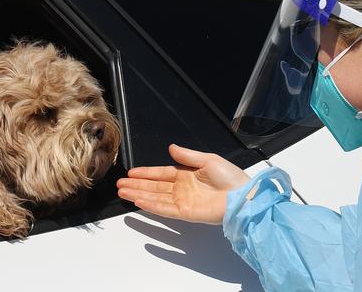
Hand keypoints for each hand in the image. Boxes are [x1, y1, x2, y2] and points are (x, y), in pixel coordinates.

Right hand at [116, 144, 250, 224]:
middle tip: (119, 185)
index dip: (146, 173)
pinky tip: (138, 200)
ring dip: (139, 194)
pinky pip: (164, 208)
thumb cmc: (230, 177)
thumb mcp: (208, 159)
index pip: (161, 174)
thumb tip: (171, 148)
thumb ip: (187, 156)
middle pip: (154, 186)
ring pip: (155, 197)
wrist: (242, 196)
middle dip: (137, 185)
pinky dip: (151, 205)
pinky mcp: (186, 213)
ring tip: (122, 192)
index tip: (131, 173)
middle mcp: (182, 189)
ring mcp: (183, 201)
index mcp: (187, 174)